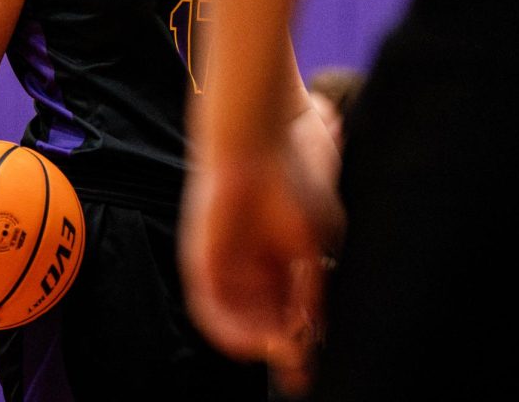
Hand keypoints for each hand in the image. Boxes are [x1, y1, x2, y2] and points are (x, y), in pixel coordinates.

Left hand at [180, 155, 337, 389]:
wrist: (257, 147)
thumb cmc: (293, 185)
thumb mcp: (316, 246)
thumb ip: (312, 293)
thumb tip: (313, 336)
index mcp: (281, 261)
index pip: (288, 312)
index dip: (301, 340)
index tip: (310, 366)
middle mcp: (252, 268)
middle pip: (264, 323)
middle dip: (281, 349)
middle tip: (297, 371)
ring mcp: (226, 267)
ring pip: (240, 322)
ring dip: (260, 345)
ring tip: (282, 354)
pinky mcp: (202, 264)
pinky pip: (210, 311)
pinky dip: (230, 333)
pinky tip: (255, 343)